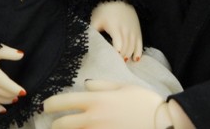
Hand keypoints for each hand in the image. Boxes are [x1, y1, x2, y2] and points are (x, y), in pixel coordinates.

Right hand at [0, 44, 25, 112]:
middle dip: (12, 95)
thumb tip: (22, 54)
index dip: (17, 90)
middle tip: (19, 95)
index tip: (24, 92)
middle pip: (4, 94)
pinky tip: (3, 110)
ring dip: (6, 101)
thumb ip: (9, 53)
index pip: (9, 86)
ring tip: (13, 100)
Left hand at [44, 80, 163, 128]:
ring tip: (69, 128)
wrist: (161, 122)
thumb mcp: (124, 87)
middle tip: (56, 123)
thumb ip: (102, 85)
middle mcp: (92, 119)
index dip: (50, 104)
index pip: (63, 102)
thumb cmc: (144, 102)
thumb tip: (86, 85)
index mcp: (96, 100)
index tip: (47, 106)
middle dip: (55, 124)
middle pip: (61, 125)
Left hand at [90, 1, 142, 61]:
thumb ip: (92, 32)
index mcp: (115, 28)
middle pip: (126, 48)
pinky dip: (139, 52)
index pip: (118, 45)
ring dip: (128, 56)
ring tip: (122, 62)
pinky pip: (140, 43)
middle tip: (114, 64)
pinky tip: (136, 59)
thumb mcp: (95, 20)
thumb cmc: (104, 10)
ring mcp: (133, 30)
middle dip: (121, 58)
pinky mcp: (138, 29)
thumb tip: (86, 45)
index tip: (110, 61)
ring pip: (133, 47)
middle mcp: (126, 30)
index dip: (115, 54)